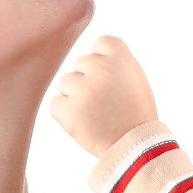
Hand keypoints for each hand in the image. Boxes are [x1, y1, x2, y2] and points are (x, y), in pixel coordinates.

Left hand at [51, 35, 157, 156]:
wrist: (136, 147)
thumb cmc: (135, 112)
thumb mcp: (134, 77)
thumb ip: (114, 59)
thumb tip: (90, 53)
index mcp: (120, 56)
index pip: (100, 44)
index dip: (104, 63)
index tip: (113, 81)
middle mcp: (101, 67)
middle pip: (80, 65)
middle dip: (89, 81)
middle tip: (106, 102)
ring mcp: (83, 88)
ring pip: (66, 83)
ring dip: (76, 97)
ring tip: (96, 114)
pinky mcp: (68, 109)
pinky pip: (56, 104)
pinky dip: (65, 115)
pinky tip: (84, 123)